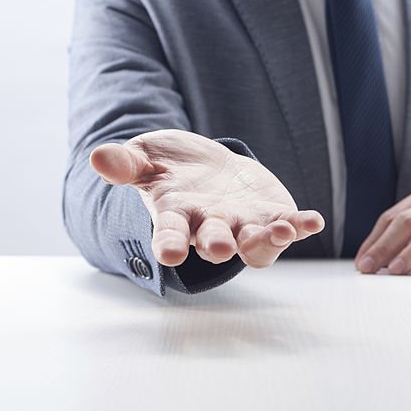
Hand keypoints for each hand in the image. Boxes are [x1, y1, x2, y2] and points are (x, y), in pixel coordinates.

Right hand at [90, 130, 323, 268]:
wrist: (205, 166)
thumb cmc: (169, 166)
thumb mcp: (144, 157)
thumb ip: (125, 163)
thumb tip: (97, 157)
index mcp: (176, 218)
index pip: (170, 235)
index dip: (170, 245)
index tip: (170, 253)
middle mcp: (210, 229)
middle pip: (215, 242)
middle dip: (219, 245)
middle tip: (220, 248)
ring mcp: (243, 227)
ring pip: (255, 245)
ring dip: (267, 240)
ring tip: (280, 231)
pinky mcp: (271, 217)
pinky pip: (287, 227)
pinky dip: (300, 226)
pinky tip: (313, 221)